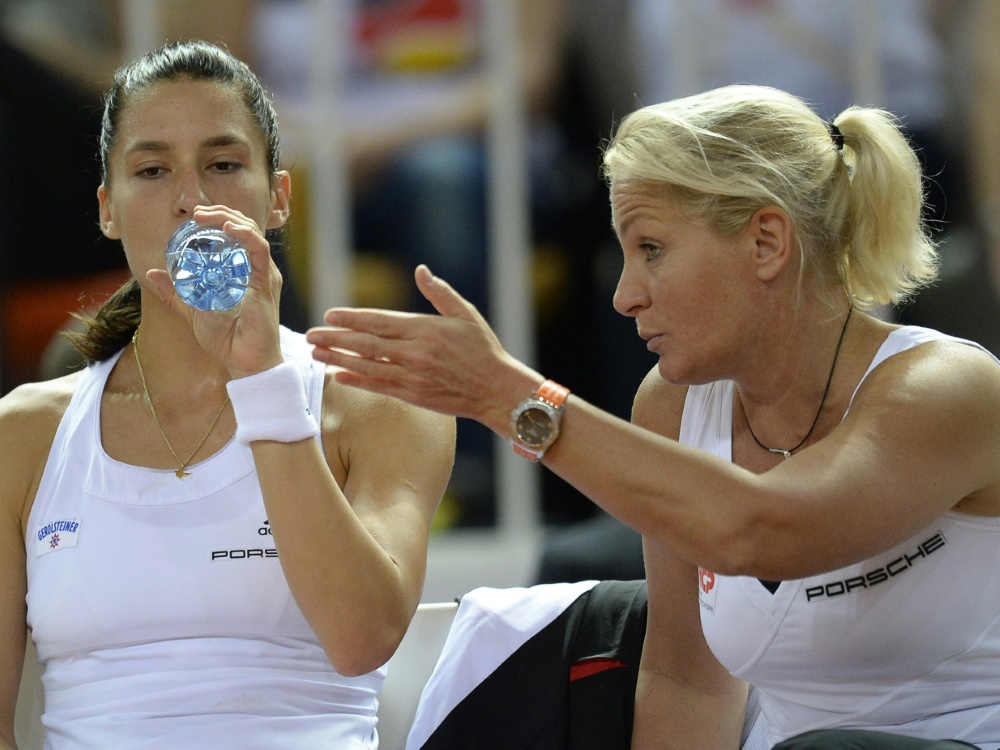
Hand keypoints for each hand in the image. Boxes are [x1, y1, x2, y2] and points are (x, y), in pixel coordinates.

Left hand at [146, 205, 283, 377]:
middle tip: (197, 212)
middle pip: (244, 228)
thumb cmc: (227, 340)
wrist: (244, 362)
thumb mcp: (193, 311)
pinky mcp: (267, 282)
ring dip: (229, 218)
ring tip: (206, 215)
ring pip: (252, 233)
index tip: (194, 217)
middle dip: (221, 213)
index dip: (217, 219)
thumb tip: (152, 274)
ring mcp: (264, 274)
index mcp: (243, 272)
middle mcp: (257, 269)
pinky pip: (259, 249)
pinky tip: (228, 227)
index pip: (235, 235)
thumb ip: (175, 293)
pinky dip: (245, 234)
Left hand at [307, 265, 540, 432]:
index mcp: (425, 329)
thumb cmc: (483, 349)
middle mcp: (415, 352)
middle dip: (335, 338)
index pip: (380, 321)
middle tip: (310, 334)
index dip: (352, 318)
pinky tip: (338, 376)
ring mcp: (413, 375)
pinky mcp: (414, 395)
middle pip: (366, 343)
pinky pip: (379, 386)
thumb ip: (440, 293)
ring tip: (315, 354)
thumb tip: (421, 271)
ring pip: (367, 366)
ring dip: (338, 359)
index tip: (330, 315)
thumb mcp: (465, 314)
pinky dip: (358, 381)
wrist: (496, 389)